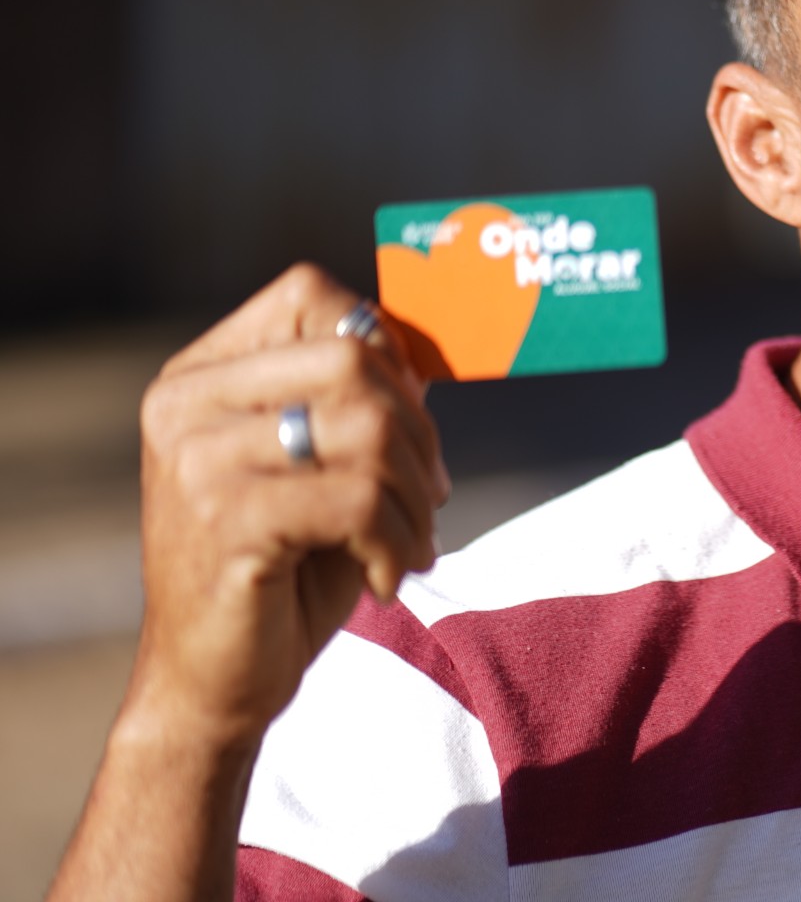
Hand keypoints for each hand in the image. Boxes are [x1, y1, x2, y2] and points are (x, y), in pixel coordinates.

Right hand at [125, 263, 450, 747]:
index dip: (387, 350)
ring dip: (417, 498)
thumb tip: (433, 340)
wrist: (213, 684)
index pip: (314, 297)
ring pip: (368, 428)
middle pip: (354, 358)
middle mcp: (185, 403)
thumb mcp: (330, 469)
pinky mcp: (225, 518)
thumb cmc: (286, 570)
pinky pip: (359, 499)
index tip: (410, 425)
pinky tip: (388, 577)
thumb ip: (368, 400)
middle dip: (419, 432)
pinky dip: (397, 541)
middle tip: (429, 497)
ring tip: (410, 545)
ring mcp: (196, 459)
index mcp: (200, 376)